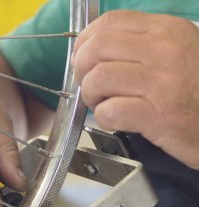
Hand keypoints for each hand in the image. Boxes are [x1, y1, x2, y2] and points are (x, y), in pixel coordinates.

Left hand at [73, 10, 198, 168]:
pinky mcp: (158, 115)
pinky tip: (113, 121)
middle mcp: (163, 51)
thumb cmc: (198, 89)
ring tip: (101, 103)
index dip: (85, 41)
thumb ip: (142, 46)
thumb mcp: (178, 52)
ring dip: (90, 94)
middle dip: (81, 69)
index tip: (83, 58)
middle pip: (96, 48)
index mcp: (166, 31)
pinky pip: (110, 111)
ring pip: (98, 78)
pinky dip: (103, 118)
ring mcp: (161, 82)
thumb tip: (95, 50)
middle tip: (89, 84)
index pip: (109, 22)